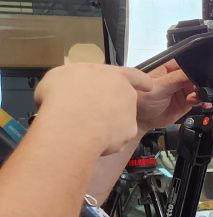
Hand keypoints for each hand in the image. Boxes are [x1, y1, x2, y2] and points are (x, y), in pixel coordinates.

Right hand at [35, 63, 150, 155]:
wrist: (72, 122)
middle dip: (112, 107)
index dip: (142, 81)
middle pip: (124, 100)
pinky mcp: (128, 134)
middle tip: (91, 113)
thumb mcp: (60, 76)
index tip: (148, 85)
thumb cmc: (63, 94)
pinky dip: (104, 141)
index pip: (135, 76)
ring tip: (84, 126)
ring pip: (119, 121)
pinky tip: (89, 139)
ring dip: (106, 124)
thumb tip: (71, 86)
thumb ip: (74, 79)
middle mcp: (128, 94)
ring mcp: (130, 115)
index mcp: (115, 75)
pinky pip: (115, 138)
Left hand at [135, 59, 203, 130]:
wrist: (141, 120)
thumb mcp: (159, 87)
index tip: (199, 75)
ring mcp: (182, 90)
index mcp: (167, 69)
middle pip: (194, 76)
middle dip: (200, 82)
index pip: (185, 64)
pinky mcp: (186, 102)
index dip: (194, 68)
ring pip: (198, 88)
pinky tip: (202, 102)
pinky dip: (203, 101)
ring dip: (203, 92)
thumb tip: (193, 72)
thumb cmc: (141, 100)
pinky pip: (199, 99)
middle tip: (199, 88)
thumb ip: (176, 79)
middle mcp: (176, 79)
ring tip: (198, 97)